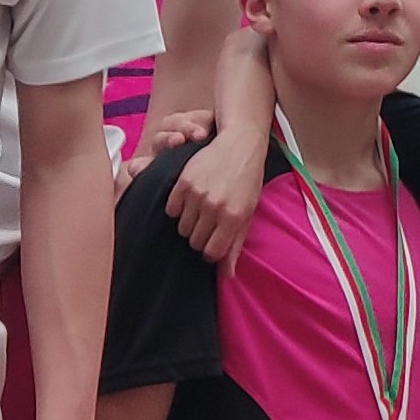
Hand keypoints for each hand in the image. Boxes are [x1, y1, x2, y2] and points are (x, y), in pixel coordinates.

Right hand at [166, 116, 267, 265]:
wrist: (239, 145)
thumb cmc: (247, 181)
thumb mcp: (248, 213)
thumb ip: (235, 245)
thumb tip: (227, 274)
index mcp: (234, 217)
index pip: (211, 252)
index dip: (210, 250)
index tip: (213, 241)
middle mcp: (215, 207)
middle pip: (194, 241)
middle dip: (200, 236)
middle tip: (208, 222)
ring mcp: (198, 195)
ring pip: (182, 227)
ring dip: (189, 222)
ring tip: (200, 209)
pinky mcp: (183, 183)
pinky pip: (171, 209)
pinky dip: (178, 208)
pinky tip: (190, 199)